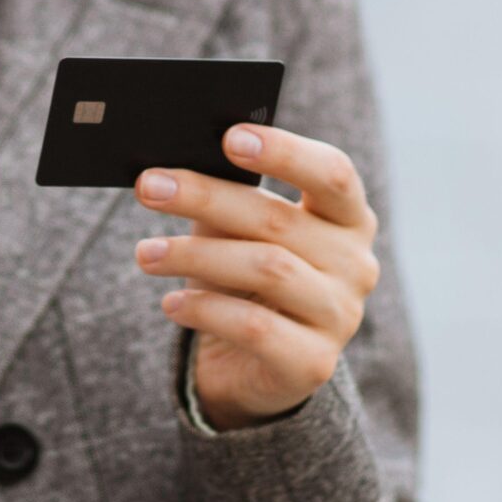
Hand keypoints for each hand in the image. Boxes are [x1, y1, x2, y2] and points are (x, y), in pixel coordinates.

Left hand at [132, 122, 380, 431]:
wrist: (254, 364)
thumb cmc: (246, 276)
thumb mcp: (238, 232)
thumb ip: (226, 199)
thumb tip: (171, 173)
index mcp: (348, 217)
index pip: (333, 172)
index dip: (285, 151)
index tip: (229, 137)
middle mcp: (356, 263)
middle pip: (279, 219)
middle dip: (206, 198)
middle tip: (149, 187)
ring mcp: (340, 315)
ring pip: (267, 270)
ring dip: (194, 256)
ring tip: (145, 254)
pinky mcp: (314, 362)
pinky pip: (255, 327)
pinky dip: (205, 310)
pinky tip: (172, 303)